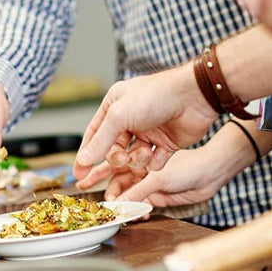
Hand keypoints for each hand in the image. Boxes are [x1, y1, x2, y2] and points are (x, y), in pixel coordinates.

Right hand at [73, 68, 217, 184]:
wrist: (193, 97)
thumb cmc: (155, 97)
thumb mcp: (119, 116)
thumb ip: (100, 141)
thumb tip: (82, 160)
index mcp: (115, 105)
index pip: (94, 133)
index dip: (86, 153)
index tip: (78, 173)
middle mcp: (131, 118)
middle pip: (113, 148)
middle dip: (117, 157)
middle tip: (123, 158)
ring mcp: (149, 131)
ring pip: (133, 158)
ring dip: (137, 160)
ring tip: (146, 153)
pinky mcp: (166, 143)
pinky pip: (153, 162)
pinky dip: (154, 163)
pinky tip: (159, 154)